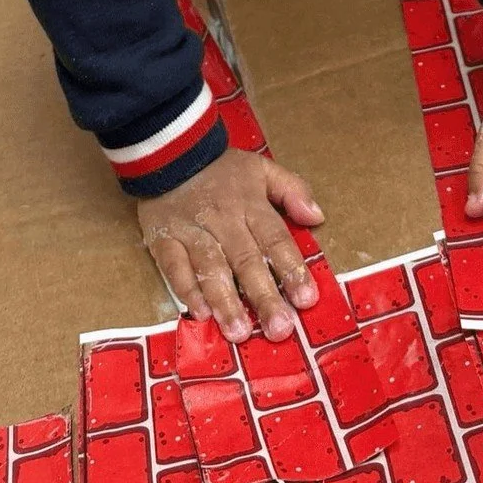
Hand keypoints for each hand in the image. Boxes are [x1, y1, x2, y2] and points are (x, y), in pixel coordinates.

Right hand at [137, 148, 324, 342]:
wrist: (170, 150)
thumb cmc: (221, 168)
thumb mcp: (262, 168)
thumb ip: (292, 189)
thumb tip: (317, 217)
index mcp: (251, 205)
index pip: (275, 239)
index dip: (292, 269)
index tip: (306, 299)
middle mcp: (224, 221)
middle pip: (247, 261)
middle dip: (264, 296)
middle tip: (279, 328)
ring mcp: (192, 231)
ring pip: (211, 268)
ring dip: (225, 301)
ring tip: (239, 332)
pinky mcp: (164, 239)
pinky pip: (175, 267)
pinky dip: (187, 290)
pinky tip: (200, 313)